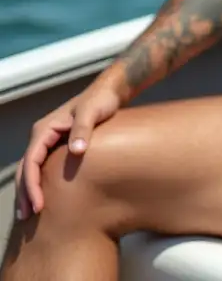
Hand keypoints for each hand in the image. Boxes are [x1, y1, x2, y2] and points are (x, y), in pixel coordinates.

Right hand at [13, 82, 122, 221]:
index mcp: (44, 130)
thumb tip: (76, 151)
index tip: (38, 205)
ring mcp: (48, 140)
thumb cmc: (101, 100)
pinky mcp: (57, 144)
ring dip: (28, 190)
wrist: (109, 91)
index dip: (32, 185)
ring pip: (31, 169)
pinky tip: (44, 196)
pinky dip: (39, 182)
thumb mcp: (92, 112)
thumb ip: (83, 130)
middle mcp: (41, 136)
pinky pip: (42, 166)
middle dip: (24, 193)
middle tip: (27, 217)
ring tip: (29, 213)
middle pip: (26, 168)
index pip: (31, 162)